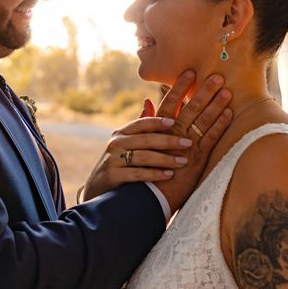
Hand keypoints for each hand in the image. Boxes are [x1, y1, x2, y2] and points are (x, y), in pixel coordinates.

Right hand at [82, 70, 231, 204]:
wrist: (98, 188)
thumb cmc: (120, 162)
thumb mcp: (128, 143)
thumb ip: (140, 125)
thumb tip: (149, 100)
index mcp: (121, 132)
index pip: (142, 123)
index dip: (158, 121)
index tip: (176, 121)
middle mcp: (116, 143)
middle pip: (145, 138)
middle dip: (169, 140)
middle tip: (189, 143)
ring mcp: (113, 159)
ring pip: (143, 156)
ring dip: (165, 159)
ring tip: (183, 161)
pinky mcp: (113, 176)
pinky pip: (137, 173)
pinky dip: (154, 174)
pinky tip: (169, 175)